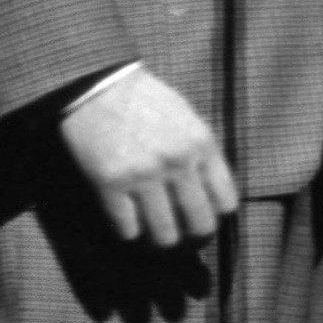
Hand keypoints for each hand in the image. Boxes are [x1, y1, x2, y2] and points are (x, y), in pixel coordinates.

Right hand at [59, 68, 239, 247]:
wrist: (97, 85)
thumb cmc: (144, 99)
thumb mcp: (187, 117)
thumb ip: (201, 152)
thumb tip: (211, 192)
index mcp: (201, 144)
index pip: (225, 201)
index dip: (215, 212)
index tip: (204, 213)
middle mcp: (177, 163)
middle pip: (199, 224)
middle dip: (192, 233)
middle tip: (183, 230)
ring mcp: (143, 175)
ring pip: (165, 235)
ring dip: (161, 237)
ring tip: (155, 231)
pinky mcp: (111, 184)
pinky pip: (128, 229)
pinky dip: (129, 231)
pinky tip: (128, 222)